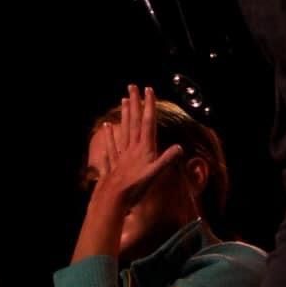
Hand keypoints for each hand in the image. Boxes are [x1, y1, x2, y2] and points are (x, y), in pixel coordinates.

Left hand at [86, 86, 183, 211]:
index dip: (149, 106)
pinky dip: (108, 135)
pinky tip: (106, 126)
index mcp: (144, 148)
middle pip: (134, 122)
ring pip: (123, 130)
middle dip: (135, 103)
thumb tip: (180, 147)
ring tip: (124, 100)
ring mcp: (121, 155)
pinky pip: (110, 146)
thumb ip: (167, 160)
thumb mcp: (155, 175)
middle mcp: (132, 148)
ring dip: (125, 114)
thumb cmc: (136, 188)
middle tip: (133, 87)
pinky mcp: (113, 164)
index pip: (148, 123)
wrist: (113, 200)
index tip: (149, 90)